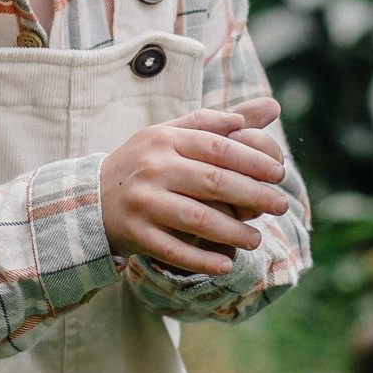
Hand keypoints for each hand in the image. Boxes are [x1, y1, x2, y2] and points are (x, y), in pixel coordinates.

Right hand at [100, 96, 290, 276]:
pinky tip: (226, 265)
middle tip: (281, 205)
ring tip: (257, 239)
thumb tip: (273, 107)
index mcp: (166, 139)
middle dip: (253, 195)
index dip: (253, 161)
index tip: (279, 173)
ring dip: (233, 232)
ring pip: (197, 218)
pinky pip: (174, 250)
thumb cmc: (147, 163)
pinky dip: (202, 260)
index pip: (218, 147)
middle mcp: (153, 168)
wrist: (91, 197)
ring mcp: (143, 202)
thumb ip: (222, 122)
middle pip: (213, 182)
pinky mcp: (135, 233)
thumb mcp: (175, 135)